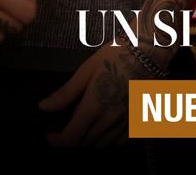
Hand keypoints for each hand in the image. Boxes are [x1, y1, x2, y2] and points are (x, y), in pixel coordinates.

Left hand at [40, 41, 158, 148]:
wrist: (151, 49)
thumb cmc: (117, 54)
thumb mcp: (87, 69)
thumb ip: (66, 93)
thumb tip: (44, 107)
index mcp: (95, 105)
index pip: (71, 138)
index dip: (57, 142)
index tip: (50, 135)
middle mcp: (110, 119)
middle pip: (85, 144)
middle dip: (71, 140)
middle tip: (67, 125)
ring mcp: (126, 123)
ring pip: (102, 146)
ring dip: (89, 141)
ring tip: (85, 124)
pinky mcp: (138, 121)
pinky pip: (120, 143)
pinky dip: (108, 141)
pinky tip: (104, 127)